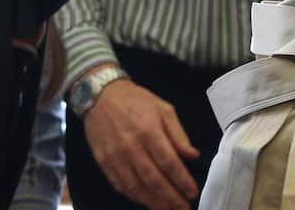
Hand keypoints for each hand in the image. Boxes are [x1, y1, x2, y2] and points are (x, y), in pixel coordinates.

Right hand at [81, 76, 199, 209]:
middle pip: (153, 179)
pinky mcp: (103, 163)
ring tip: (168, 209)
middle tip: (183, 208)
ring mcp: (115, 157)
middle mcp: (131, 147)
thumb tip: (193, 156)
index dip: (182, 180)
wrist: (101, 96)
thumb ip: (179, 135)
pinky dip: (135, 197)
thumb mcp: (165, 109)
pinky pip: (120, 185)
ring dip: (153, 202)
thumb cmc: (137, 101)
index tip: (192, 192)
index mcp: (149, 131)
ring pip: (136, 187)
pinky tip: (147, 202)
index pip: (169, 162)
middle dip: (170, 197)